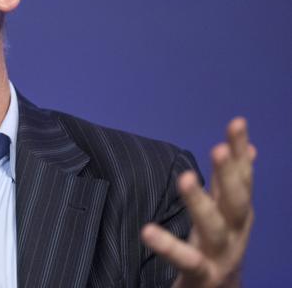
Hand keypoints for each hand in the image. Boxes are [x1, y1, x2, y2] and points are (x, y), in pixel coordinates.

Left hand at [142, 117, 255, 287]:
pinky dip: (167, 246)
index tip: (237, 122)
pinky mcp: (202, 276)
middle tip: (218, 148)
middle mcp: (236, 234)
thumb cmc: (218, 248)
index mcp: (239, 215)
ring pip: (214, 227)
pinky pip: (185, 260)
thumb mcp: (227, 214)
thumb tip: (247, 148)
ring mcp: (221, 256)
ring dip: (201, 202)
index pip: (242, 178)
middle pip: (237, 201)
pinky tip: (147, 231)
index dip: (240, 151)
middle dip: (230, 174)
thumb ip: (231, 183)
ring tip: (185, 177)